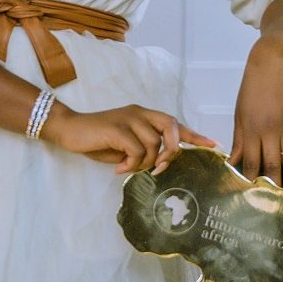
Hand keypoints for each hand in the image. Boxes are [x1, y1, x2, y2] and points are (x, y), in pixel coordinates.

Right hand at [42, 102, 214, 173]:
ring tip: (127, 168)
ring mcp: (128, 118)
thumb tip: (157, 164)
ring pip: (153, 144)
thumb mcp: (125, 146)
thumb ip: (143, 150)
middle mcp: (140, 113)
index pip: (175, 124)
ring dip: (144, 162)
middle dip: (172, 149)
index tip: (213, 145)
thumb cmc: (97, 139)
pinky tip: (119, 168)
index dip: (195, 135)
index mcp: (144, 116)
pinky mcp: (117, 128)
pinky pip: (136, 150)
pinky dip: (131, 163)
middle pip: (172, 127)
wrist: (69, 129)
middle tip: (160, 167)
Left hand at [230, 35, 282, 193]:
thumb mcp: (239, 114)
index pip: (250, 164)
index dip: (251, 184)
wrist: (273, 62)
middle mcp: (270, 131)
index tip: (250, 201)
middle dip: (272, 190)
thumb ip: (239, 141)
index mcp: (251, 130)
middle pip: (272, 167)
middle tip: (272, 211)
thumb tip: (233, 165)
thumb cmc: (251, 90)